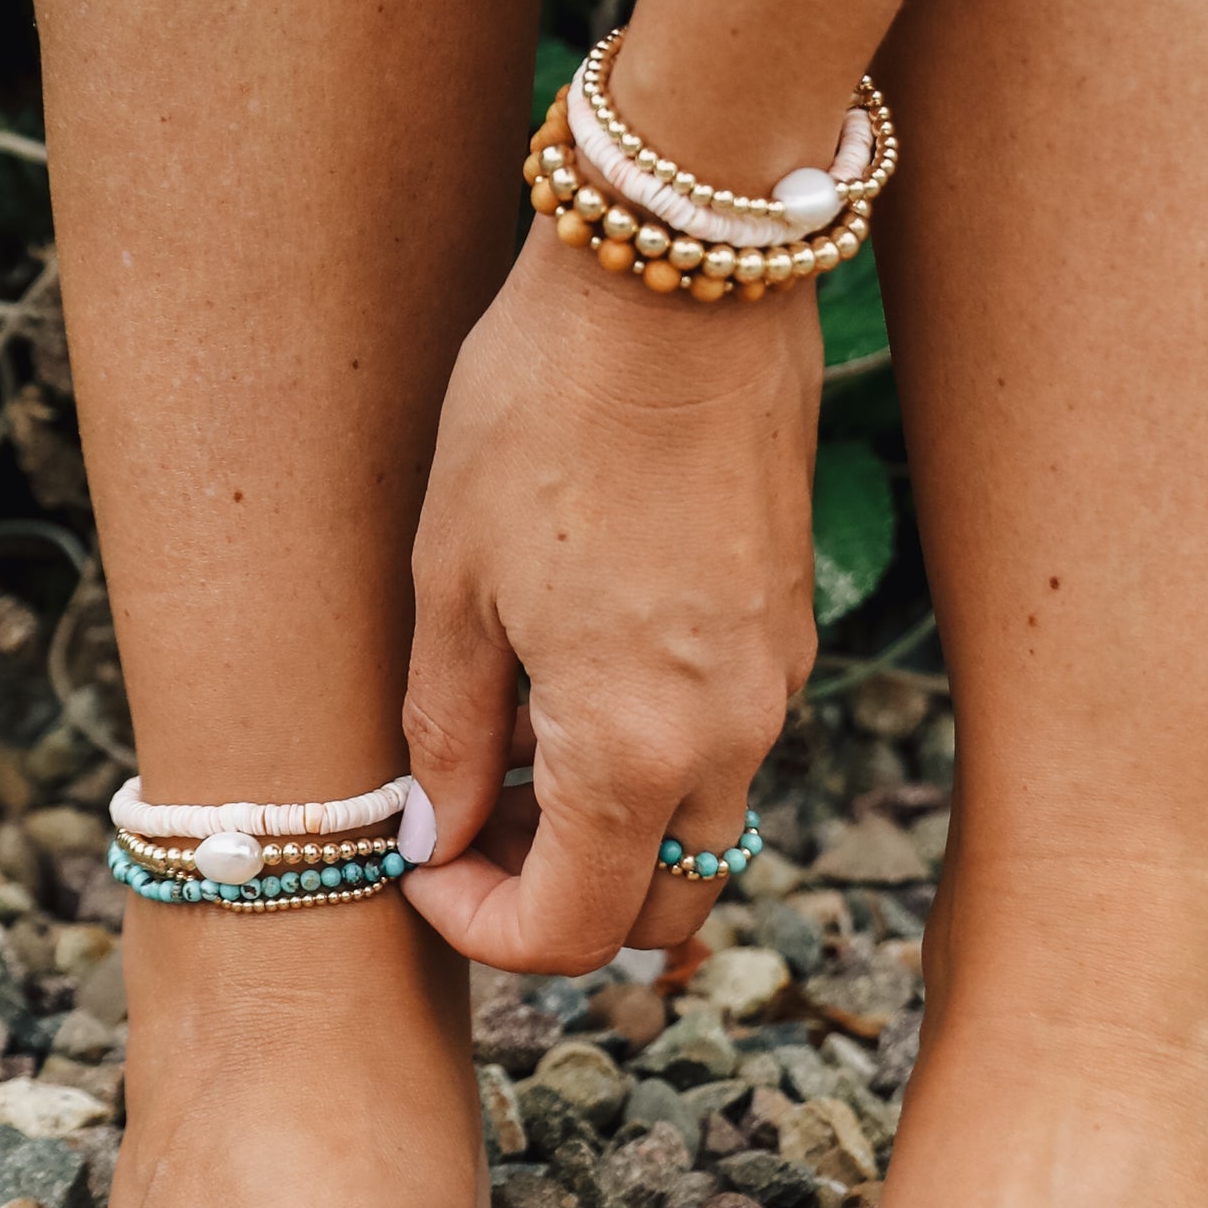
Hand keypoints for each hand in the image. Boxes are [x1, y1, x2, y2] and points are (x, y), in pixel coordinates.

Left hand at [401, 218, 822, 972]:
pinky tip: (574, 665)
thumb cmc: (542, 411)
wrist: (680, 277)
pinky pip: (726, 746)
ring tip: (510, 730)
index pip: (568, 931)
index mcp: (634, 749)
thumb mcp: (449, 580)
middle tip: (466, 821)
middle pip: (657, 911)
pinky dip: (652, 755)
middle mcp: (729, 740)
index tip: (420, 866)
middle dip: (555, 898)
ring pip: (698, 830)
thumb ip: (445, 732)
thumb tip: (437, 830)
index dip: (478, 927)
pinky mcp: (787, 627)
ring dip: (606, 827)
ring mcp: (774, 685)